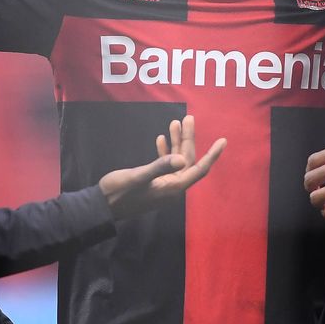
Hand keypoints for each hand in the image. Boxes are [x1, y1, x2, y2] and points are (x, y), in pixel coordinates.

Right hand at [99, 115, 225, 219]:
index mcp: (173, 187)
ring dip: (176, 141)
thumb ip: (160, 166)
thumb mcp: (139, 177)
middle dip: (189, 138)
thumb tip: (182, 159)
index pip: (199, 169)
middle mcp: (172, 186)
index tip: (223, 140)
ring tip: (175, 122)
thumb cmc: (119, 192)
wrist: (101, 205)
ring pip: (176, 160)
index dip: (212, 155)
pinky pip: (164, 164)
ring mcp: (162, 184)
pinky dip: (165, 150)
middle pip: (187, 159)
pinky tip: (161, 138)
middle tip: (189, 117)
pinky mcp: (152, 182)